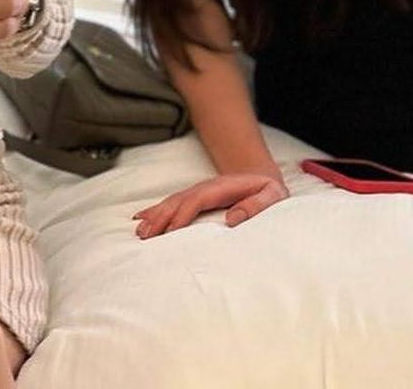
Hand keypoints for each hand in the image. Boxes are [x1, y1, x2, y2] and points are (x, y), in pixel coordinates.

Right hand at [133, 172, 288, 236]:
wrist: (264, 178)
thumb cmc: (270, 191)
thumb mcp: (272, 195)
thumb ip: (256, 206)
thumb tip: (232, 219)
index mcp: (223, 188)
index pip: (197, 200)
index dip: (183, 214)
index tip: (170, 232)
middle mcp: (206, 188)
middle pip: (178, 201)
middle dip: (161, 216)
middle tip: (145, 235)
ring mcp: (199, 192)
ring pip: (172, 203)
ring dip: (155, 215)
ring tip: (139, 231)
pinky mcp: (196, 199)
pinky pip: (173, 205)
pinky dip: (156, 211)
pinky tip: (142, 218)